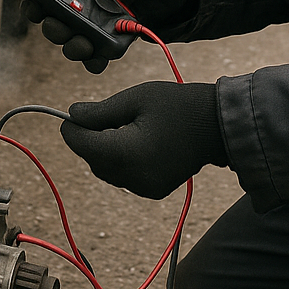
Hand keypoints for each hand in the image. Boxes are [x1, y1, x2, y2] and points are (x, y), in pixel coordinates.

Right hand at [21, 0, 196, 72]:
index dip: (33, 4)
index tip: (33, 8)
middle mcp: (82, 8)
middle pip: (56, 24)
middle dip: (53, 29)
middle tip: (60, 27)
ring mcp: (97, 28)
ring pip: (73, 44)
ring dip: (72, 48)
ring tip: (82, 45)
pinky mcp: (113, 43)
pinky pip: (97, 58)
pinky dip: (95, 62)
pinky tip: (98, 59)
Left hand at [60, 81, 226, 198]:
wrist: (217, 126)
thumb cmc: (177, 105)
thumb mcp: (135, 98)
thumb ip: (100, 111)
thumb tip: (71, 115)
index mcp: (127, 153)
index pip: (82, 145)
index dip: (72, 128)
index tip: (74, 113)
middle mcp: (134, 177)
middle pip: (92, 159)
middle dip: (89, 138)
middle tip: (104, 113)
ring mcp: (144, 188)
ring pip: (105, 170)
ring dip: (103, 149)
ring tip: (123, 124)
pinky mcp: (152, 190)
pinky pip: (122, 176)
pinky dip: (119, 159)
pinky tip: (135, 139)